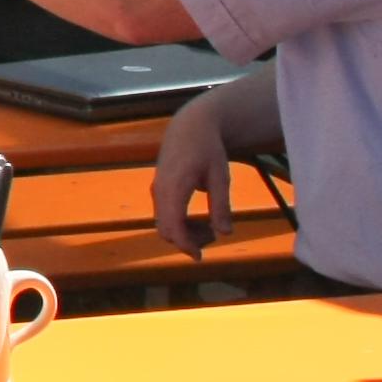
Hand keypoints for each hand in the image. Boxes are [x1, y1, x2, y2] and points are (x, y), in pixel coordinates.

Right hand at [151, 91, 236, 254]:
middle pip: (165, 229)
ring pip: (163, 223)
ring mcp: (157, 188)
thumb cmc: (208, 149)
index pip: (173, 226)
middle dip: (187, 240)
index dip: (185, 245)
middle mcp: (160, 190)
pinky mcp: (159, 188)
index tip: (200, 256)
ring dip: (184, 232)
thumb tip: (224, 233)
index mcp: (174, 187)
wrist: (190, 125)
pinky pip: (164, 214)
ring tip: (209, 226)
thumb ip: (221, 205)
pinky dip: (179, 223)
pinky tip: (197, 219)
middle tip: (212, 235)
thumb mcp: (220, 176)